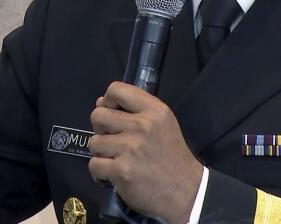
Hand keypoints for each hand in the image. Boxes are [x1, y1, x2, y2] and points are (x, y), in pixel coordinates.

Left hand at [88, 82, 202, 223]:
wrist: (185, 191)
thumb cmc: (172, 156)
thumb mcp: (163, 123)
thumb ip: (135, 110)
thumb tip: (101, 102)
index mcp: (154, 110)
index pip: (116, 89)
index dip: (107, 100)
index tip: (112, 112)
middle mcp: (142, 126)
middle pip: (98, 115)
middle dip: (100, 128)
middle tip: (111, 139)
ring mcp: (130, 149)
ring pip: (94, 141)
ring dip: (100, 152)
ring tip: (114, 158)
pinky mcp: (121, 171)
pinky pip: (94, 164)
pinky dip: (99, 171)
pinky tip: (111, 174)